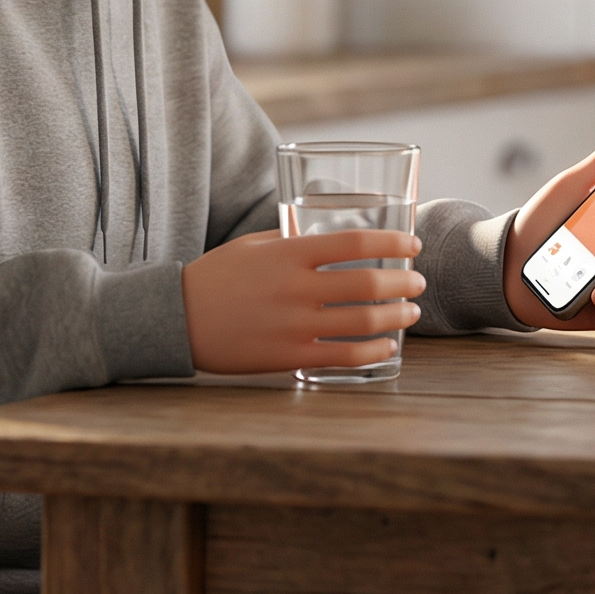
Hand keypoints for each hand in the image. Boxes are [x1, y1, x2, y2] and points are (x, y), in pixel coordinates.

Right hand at [181, 228, 424, 374]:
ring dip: (395, 316)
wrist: (176, 319)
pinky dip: (372, 351)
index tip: (412, 243)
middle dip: (403, 282)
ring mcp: (293, 325)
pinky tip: (386, 346)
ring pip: (361, 321)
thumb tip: (332, 236)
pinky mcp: (288, 357)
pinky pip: (342, 356)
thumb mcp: (253, 246)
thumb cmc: (216, 277)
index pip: (354, 241)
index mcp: (288, 253)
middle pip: (367, 282)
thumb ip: (293, 242)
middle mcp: (295, 288)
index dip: (392, 241)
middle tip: (418, 282)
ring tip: (410, 312)